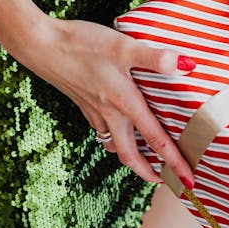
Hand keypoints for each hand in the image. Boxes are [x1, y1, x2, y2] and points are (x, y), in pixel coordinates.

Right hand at [4, 13, 196, 187]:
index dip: (174, 163)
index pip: (156, 141)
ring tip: (144, 157)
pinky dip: (114, 136)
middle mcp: (110, 113)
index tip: (187, 182)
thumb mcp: (123, 47)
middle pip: (130, 154)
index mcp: (124, 103)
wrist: (41, 45)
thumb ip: (155, 57)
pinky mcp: (83, 102)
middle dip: (148, 172)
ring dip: (130, 155)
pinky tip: (118, 124)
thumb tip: (188, 66)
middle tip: (164, 181)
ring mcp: (94, 110)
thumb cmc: (82, 45)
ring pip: (114, 143)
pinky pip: (102, 129)